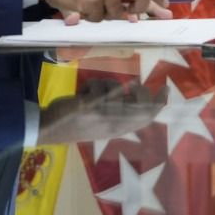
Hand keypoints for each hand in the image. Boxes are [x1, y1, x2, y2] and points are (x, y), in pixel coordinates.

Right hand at [33, 0, 168, 21]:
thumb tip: (142, 12)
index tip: (165, 6)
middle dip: (141, 7)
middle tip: (132, 13)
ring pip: (118, 13)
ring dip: (106, 14)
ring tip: (91, 1)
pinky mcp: (92, 1)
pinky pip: (99, 18)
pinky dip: (91, 18)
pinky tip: (81, 6)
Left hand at [37, 78, 168, 144]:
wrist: (49, 130)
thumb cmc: (76, 126)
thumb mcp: (102, 125)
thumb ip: (119, 113)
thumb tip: (135, 94)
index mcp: (117, 129)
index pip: (145, 118)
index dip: (158, 104)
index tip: (164, 90)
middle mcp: (112, 124)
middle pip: (138, 106)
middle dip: (142, 92)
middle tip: (135, 85)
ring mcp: (101, 116)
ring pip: (116, 90)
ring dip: (106, 85)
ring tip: (94, 91)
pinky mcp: (89, 107)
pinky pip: (99, 87)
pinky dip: (93, 84)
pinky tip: (84, 91)